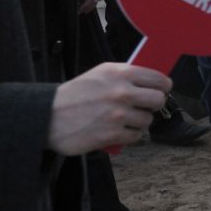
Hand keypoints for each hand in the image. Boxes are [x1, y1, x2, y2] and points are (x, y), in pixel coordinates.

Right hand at [48, 63, 171, 154]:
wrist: (48, 116)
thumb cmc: (75, 94)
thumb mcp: (100, 74)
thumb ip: (126, 75)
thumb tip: (152, 82)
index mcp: (120, 73)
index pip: (159, 79)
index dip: (163, 87)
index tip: (160, 91)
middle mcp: (122, 92)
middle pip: (159, 100)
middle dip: (153, 105)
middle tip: (143, 107)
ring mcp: (118, 114)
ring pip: (147, 120)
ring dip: (138, 122)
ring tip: (123, 120)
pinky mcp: (113, 134)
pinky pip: (135, 136)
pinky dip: (128, 135)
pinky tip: (116, 130)